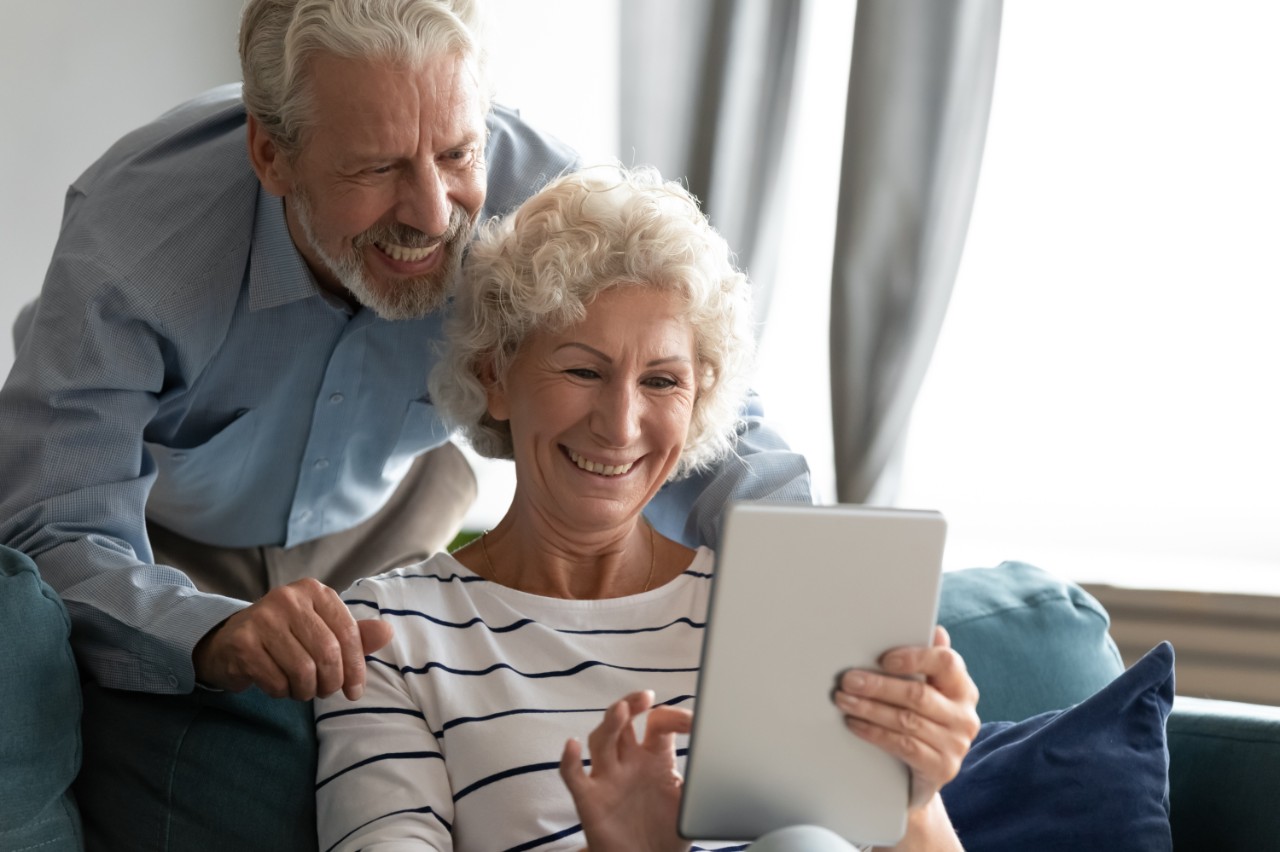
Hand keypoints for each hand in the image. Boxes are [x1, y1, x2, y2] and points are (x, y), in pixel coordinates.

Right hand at [193, 578, 393, 699]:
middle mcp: (288, 598)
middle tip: (324, 691)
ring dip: (305, 690)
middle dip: (331, 682)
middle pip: (327, 653)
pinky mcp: (242, 642)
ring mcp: (262, 617)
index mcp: (314, 591)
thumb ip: (355, 634)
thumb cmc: (287, 636)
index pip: (348, 633)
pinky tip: (278, 685)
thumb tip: (388, 632)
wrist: (230, 640)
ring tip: (301, 688)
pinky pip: (276, 680)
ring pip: (303, 670)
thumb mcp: (323, 630)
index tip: (355, 691)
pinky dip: (282, 692)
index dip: (356, 667)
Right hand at [559, 690, 692, 851]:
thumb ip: (702, 779)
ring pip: (602, 740)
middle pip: (624, 721)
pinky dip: (570, 760)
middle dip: (632, 704)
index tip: (695, 723)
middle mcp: (629, 762)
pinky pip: (574, 776)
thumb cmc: (668, 834)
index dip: (674, 717)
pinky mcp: (590, 800)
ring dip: (610, 723)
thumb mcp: (691, 802)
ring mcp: (608, 778)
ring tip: (622, 711)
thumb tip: (725, 761)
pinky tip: (573, 746)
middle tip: (645, 697)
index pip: (658, 723)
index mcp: (655, 758)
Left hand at [833, 626, 979, 809]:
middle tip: (848, 680)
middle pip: (918, 694)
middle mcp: (965, 715)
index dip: (915, 658)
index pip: (947, 663)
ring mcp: (956, 744)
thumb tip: (935, 630)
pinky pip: (904, 746)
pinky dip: (875, 733)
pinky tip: (855, 724)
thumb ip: (927, 662)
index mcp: (962, 687)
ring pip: (906, 721)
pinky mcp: (943, 767)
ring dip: (869, 709)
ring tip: (843, 700)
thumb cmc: (921, 721)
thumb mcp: (926, 691)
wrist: (923, 776)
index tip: (883, 659)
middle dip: (878, 686)